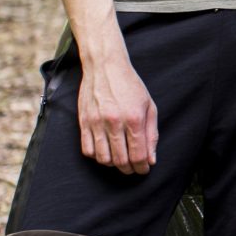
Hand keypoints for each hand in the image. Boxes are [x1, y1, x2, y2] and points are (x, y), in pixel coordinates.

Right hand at [78, 52, 158, 173]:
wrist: (105, 66)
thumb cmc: (130, 85)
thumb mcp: (149, 106)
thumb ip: (151, 134)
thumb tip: (151, 159)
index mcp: (134, 118)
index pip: (138, 155)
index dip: (142, 167)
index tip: (144, 169)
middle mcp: (115, 122)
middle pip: (121, 160)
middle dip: (129, 169)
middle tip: (133, 168)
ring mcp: (97, 123)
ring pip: (103, 158)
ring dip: (113, 164)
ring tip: (120, 160)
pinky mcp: (84, 122)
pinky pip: (87, 150)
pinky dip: (97, 156)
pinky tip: (105, 151)